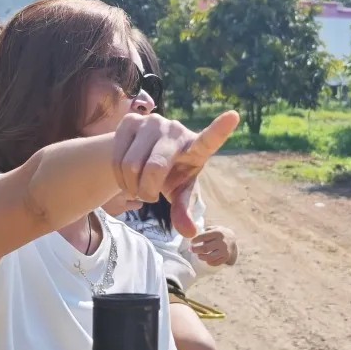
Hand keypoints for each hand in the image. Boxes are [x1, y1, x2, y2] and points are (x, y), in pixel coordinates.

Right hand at [110, 109, 238, 236]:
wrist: (143, 154)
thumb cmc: (171, 175)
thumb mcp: (180, 193)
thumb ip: (184, 211)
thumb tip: (190, 233)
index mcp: (196, 147)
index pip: (209, 140)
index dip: (220, 129)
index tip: (234, 116)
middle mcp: (175, 129)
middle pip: (154, 169)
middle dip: (146, 191)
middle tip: (148, 198)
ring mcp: (152, 121)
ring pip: (130, 164)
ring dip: (131, 186)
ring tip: (137, 187)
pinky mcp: (130, 120)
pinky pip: (116, 157)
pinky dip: (118, 177)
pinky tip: (126, 177)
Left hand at [190, 226, 237, 267]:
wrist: (233, 239)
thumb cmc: (220, 233)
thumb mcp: (214, 228)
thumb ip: (205, 232)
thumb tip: (193, 238)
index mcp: (218, 233)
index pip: (203, 237)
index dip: (195, 240)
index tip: (191, 242)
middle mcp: (222, 242)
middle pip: (205, 248)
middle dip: (195, 249)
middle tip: (190, 249)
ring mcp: (224, 251)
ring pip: (209, 258)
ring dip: (201, 257)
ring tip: (198, 255)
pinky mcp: (226, 258)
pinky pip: (214, 263)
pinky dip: (208, 262)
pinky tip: (206, 259)